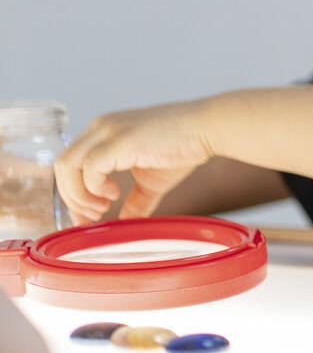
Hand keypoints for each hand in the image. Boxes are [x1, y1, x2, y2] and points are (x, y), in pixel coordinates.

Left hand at [54, 100, 215, 222]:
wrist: (210, 128)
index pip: (70, 164)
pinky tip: (114, 194)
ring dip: (79, 194)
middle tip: (94, 215)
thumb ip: (135, 201)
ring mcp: (108, 131)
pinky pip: (89, 168)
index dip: (73, 193)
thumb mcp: (152, 180)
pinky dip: (94, 187)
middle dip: (72, 197)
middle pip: (62, 166)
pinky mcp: (119, 140)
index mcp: (104, 132)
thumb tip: (127, 225)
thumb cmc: (185, 147)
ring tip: (103, 207)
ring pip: (68, 166)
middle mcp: (100, 127)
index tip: (88, 216)